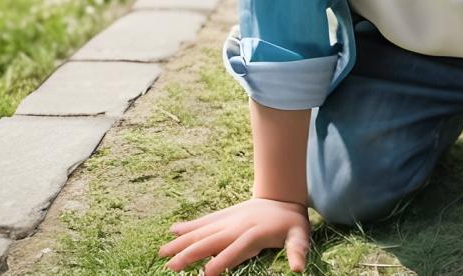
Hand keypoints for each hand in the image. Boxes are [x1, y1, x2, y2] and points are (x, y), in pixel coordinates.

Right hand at [157, 197, 311, 274]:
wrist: (283, 194)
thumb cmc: (292, 223)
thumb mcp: (300, 236)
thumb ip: (297, 251)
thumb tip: (299, 269)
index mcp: (254, 235)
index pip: (236, 251)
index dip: (221, 262)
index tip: (205, 274)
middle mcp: (236, 226)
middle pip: (211, 241)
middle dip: (191, 254)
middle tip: (172, 266)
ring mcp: (228, 220)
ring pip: (201, 231)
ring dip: (182, 241)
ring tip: (163, 252)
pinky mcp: (223, 216)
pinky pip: (203, 221)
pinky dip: (188, 226)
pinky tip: (172, 230)